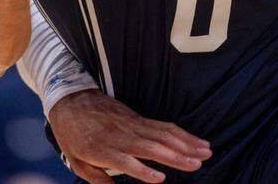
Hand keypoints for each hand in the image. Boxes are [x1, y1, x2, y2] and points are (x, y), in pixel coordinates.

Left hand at [48, 89, 211, 183]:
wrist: (72, 101)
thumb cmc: (73, 135)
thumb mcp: (76, 161)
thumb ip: (96, 179)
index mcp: (103, 149)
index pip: (126, 162)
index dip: (143, 171)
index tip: (160, 179)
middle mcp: (121, 136)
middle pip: (152, 147)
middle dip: (176, 156)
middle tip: (197, 164)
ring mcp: (133, 126)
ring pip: (163, 135)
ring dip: (186, 144)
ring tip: (205, 152)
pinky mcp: (139, 119)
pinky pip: (164, 127)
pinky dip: (182, 133)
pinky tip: (196, 140)